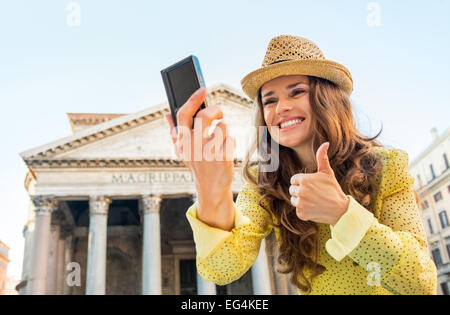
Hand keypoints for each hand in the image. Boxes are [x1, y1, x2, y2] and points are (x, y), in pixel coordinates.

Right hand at [165, 87, 235, 229]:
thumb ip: (174, 132)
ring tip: (221, 137)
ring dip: (224, 128)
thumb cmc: (197, 165)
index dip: (193, 99)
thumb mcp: (182, 151)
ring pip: (223, 126)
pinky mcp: (223, 159)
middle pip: (205, 116)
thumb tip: (166, 114)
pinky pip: (231, 138)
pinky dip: (231, 140)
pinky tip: (226, 149)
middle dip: (215, 110)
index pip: (183, 114)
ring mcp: (208, 153)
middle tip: (219, 113)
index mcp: (182, 142)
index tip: (202, 89)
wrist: (210, 188)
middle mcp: (193, 146)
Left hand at [289, 142, 349, 225]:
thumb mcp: (327, 172)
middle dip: (300, 191)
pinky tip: (314, 208)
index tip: (312, 186)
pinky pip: (298, 210)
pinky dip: (304, 211)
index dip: (302, 182)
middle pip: (292, 190)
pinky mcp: (301, 214)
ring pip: (294, 200)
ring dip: (301, 201)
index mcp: (304, 180)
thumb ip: (322, 157)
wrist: (340, 210)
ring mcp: (300, 204)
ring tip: (314, 201)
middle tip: (313, 194)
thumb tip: (325, 143)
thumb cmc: (333, 189)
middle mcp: (300, 191)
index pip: (294, 180)